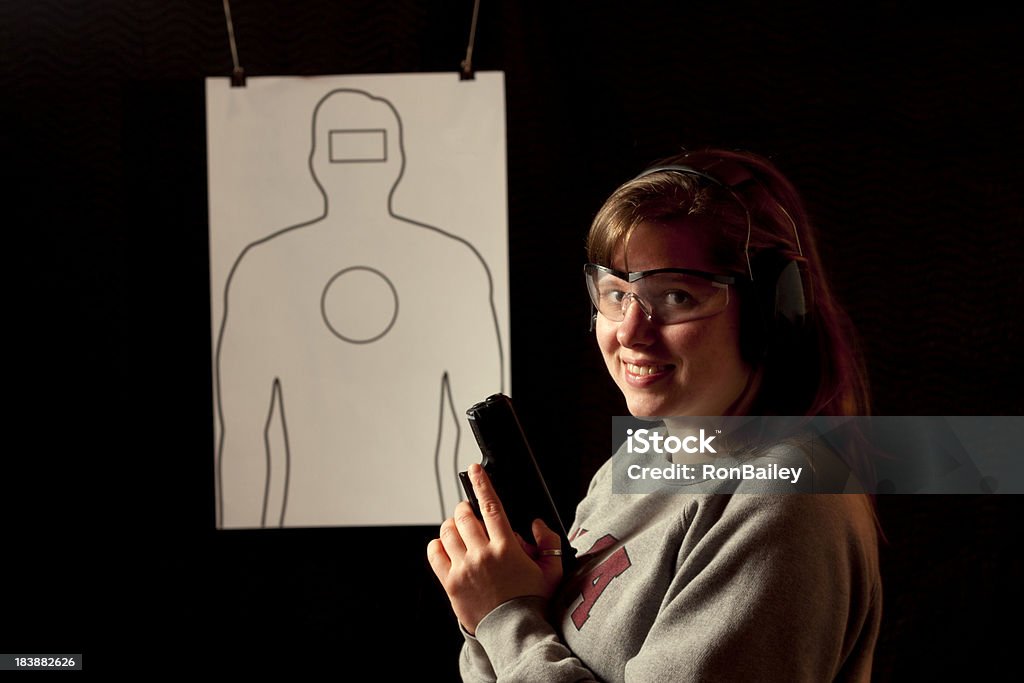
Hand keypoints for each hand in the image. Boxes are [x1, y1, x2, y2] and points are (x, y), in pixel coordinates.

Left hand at [427, 463, 563, 633]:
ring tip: (460, 530)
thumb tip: (535, 524)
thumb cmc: (534, 601)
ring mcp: (463, 568)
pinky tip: (448, 546)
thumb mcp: (552, 570)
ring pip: (447, 531)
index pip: (490, 506)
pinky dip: (438, 544)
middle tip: (470, 512)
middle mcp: (482, 554)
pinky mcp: (450, 582)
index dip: (481, 483)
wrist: (514, 631)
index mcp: (506, 548)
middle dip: (465, 508)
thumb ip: (550, 542)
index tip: (474, 469)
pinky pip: (435, 552)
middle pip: (464, 515)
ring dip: (452, 524)